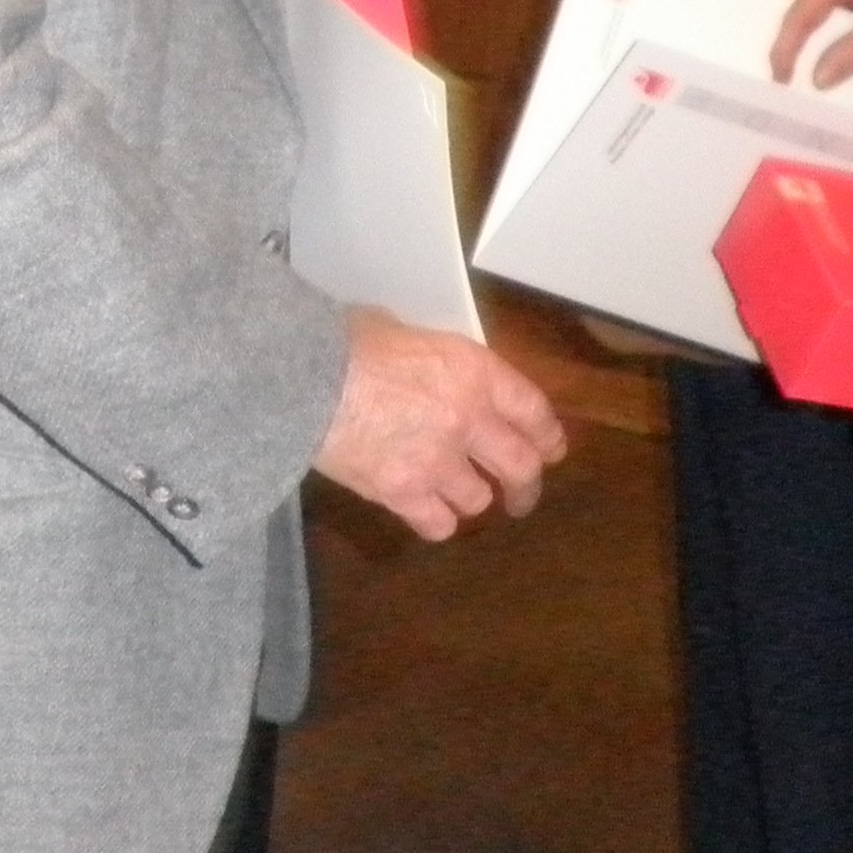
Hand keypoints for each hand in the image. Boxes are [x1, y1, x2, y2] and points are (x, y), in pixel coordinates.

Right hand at [312, 308, 568, 538]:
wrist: (301, 381)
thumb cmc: (343, 342)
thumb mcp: (396, 328)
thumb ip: (423, 353)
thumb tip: (416, 360)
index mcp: (473, 371)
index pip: (532, 410)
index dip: (548, 436)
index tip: (551, 451)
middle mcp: (469, 419)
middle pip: (521, 466)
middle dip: (526, 487)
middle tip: (520, 497)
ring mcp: (439, 461)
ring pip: (478, 499)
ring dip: (470, 498)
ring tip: (455, 496)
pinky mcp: (405, 493)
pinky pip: (438, 524)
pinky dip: (434, 522)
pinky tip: (423, 513)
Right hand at [770, 0, 852, 90]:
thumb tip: (817, 80)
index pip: (798, 14)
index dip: (785, 50)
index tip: (780, 82)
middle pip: (795, 9)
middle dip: (789, 44)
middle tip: (784, 81)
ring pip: (804, 10)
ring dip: (802, 39)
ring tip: (794, 72)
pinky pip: (819, 7)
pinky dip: (818, 30)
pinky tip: (816, 54)